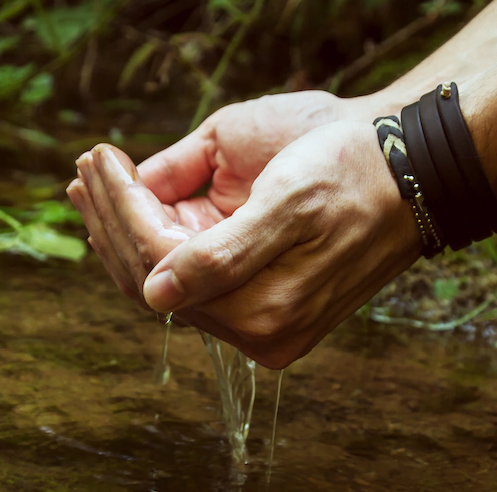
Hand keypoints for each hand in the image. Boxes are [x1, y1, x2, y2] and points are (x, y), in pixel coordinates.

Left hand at [70, 120, 421, 368]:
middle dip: (112, 220)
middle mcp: (260, 330)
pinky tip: (138, 210)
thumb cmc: (354, 169)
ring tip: (96, 183)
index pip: (161, 264)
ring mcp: (263, 323)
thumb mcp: (289, 200)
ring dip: (126, 232)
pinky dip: (159, 244)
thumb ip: (222, 255)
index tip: (100, 156)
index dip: (122, 210)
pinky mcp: (266, 306)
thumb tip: (153, 293)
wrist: (411, 172)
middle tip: (85, 168)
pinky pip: (194, 281)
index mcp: (266, 310)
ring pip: (169, 284)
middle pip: (156, 281)